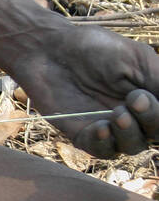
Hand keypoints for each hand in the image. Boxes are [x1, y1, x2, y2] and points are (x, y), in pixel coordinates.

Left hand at [17, 23, 158, 157]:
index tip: (149, 97)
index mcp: (153, 96)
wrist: (51, 50)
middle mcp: (135, 115)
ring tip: (117, 114)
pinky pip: (102, 151)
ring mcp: (110, 127)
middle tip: (135, 99)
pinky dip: (105, 143)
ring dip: (130, 134)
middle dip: (152, 120)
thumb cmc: (96, 49)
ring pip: (132, 146)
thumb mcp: (138, 60)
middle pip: (156, 135)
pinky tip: (101, 128)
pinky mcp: (84, 135)